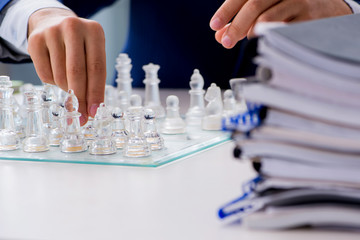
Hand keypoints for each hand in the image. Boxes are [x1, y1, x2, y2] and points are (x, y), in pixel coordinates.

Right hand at [28, 8, 105, 124]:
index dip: (96, 93)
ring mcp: (52, 32)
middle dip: (79, 99)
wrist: (53, 23)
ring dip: (66, 89)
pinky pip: (45, 75)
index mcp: (95, 31)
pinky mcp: (34, 40)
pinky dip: (52, 83)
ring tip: (69, 82)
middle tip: (80, 117)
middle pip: (77, 72)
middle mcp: (73, 27)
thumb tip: (90, 111)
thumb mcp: (93, 55)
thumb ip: (94, 79)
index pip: (97, 68)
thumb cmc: (80, 47)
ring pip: (60, 76)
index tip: (93, 112)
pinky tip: (56, 73)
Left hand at [210, 0, 352, 48]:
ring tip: (248, 39)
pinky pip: (283, 30)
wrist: (328, 7)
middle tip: (226, 42)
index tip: (215, 26)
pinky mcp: (309, 15)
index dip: (227, 11)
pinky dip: (269, 36)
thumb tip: (220, 35)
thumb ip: (243, 20)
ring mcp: (298, 0)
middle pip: (254, 4)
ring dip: (252, 32)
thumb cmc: (291, 7)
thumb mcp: (265, 8)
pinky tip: (265, 40)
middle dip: (236, 26)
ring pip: (268, 17)